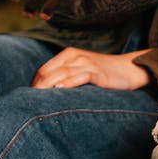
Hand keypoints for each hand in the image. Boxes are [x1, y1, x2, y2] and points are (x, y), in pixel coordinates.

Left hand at [31, 47, 149, 90]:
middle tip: (28, 104)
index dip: (35, 84)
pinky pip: (79, 77)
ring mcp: (86, 63)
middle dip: (37, 88)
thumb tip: (46, 91)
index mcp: (68, 54)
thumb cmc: (103, 72)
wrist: (129, 69)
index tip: (29, 99)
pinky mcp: (97, 73)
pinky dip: (68, 83)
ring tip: (36, 99)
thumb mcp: (81, 69)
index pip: (44, 70)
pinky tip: (59, 90)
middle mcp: (75, 56)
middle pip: (49, 72)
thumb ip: (65, 75)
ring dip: (47, 87)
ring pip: (61, 74)